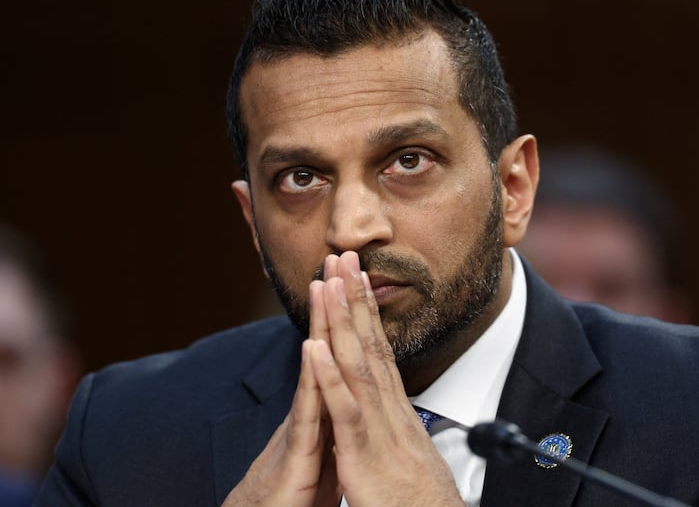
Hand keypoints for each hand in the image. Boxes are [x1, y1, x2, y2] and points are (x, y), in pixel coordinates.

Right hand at [222, 281, 340, 506]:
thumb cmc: (297, 489)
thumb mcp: (329, 445)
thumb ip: (338, 414)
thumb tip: (353, 394)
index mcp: (329, 404)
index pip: (343, 351)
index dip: (353, 315)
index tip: (360, 277)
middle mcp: (315, 406)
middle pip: (328, 346)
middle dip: (336, 302)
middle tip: (340, 258)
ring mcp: (303, 424)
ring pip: (316, 367)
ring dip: (322, 324)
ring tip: (325, 284)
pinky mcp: (296, 450)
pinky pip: (307, 410)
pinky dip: (312, 378)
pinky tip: (312, 347)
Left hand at [307, 251, 462, 506]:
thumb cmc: (420, 502)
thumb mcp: (407, 455)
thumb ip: (397, 427)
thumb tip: (394, 409)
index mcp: (395, 410)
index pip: (379, 350)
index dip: (366, 312)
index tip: (355, 278)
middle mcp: (390, 410)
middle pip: (371, 345)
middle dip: (355, 299)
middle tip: (343, 257)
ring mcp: (379, 429)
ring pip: (359, 366)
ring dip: (342, 323)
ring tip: (328, 284)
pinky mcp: (366, 454)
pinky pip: (346, 411)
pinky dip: (330, 378)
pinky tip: (314, 349)